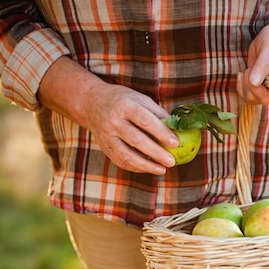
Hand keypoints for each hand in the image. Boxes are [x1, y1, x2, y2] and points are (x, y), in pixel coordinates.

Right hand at [38, 57, 178, 174]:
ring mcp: (107, 136)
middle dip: (155, 152)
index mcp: (125, 105)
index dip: (161, 132)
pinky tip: (149, 168)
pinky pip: (120, 161)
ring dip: (146, 165)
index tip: (175, 143)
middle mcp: (114, 121)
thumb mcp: (139, 98)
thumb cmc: (122, 100)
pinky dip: (136, 167)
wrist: (91, 104)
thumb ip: (157, 113)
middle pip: (136, 140)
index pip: (145, 120)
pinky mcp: (104, 148)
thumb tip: (177, 128)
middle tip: (172, 161)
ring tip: (163, 170)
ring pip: (126, 155)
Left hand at [237, 13, 268, 104]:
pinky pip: (248, 95)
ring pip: (251, 99)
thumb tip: (254, 82)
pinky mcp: (261, 88)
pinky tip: (243, 73)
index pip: (267, 96)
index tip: (251, 70)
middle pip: (257, 99)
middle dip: (248, 84)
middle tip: (250, 68)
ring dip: (244, 85)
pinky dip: (241, 86)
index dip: (254, 88)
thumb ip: (263, 65)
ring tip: (249, 69)